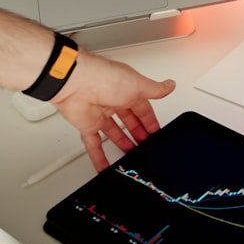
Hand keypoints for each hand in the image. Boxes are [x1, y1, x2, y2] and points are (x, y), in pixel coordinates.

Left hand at [50, 49, 174, 170]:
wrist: (74, 82)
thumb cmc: (103, 77)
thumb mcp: (138, 84)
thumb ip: (155, 89)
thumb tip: (169, 86)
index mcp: (128, 90)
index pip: (143, 109)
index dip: (150, 121)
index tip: (156, 132)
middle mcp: (113, 101)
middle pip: (129, 121)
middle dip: (139, 134)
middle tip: (146, 145)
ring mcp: (100, 113)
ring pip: (114, 132)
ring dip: (123, 144)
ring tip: (131, 154)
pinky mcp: (87, 125)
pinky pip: (94, 144)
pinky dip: (99, 157)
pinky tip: (104, 166)